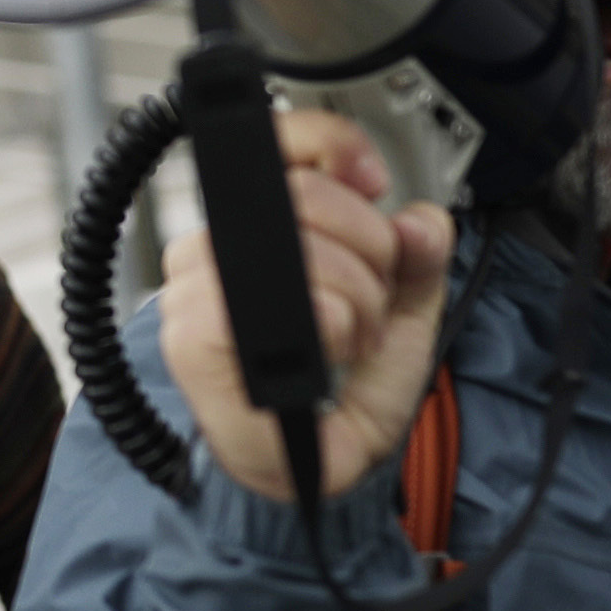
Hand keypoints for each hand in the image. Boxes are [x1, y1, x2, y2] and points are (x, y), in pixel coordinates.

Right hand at [158, 111, 455, 506]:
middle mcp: (213, 246)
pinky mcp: (191, 336)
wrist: (314, 467)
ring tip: (350, 337)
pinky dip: (327, 327)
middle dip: (370, 251)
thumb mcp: (401, 309)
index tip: (374, 181)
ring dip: (353, 300)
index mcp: (252, 225)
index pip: (276, 144)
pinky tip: (323, 353)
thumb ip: (417, 255)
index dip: (333, 144)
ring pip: (300, 248)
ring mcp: (195, 290)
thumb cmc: (338, 389)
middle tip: (374, 301)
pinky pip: (282, 303)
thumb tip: (420, 220)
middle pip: (306, 195)